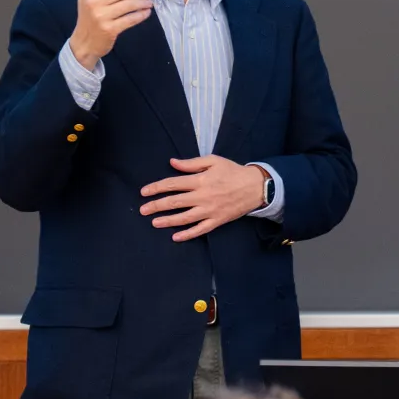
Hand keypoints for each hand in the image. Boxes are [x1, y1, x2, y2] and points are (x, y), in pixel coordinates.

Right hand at [70, 0, 155, 67]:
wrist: (84, 42)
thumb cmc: (89, 16)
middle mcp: (94, 2)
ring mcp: (101, 16)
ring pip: (129, 4)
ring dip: (143, 2)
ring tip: (150, 2)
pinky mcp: (109, 29)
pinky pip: (130, 19)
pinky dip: (141, 15)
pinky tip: (147, 13)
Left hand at [140, 156, 267, 241]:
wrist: (255, 187)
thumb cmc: (233, 171)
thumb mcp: (213, 161)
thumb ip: (191, 163)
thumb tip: (172, 163)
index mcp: (200, 180)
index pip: (172, 184)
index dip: (156, 188)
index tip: (144, 192)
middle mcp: (202, 196)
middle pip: (174, 202)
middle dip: (156, 206)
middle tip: (142, 210)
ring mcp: (210, 210)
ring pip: (184, 218)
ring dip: (167, 221)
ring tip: (154, 222)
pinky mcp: (217, 220)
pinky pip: (200, 229)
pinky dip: (187, 234)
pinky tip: (175, 237)